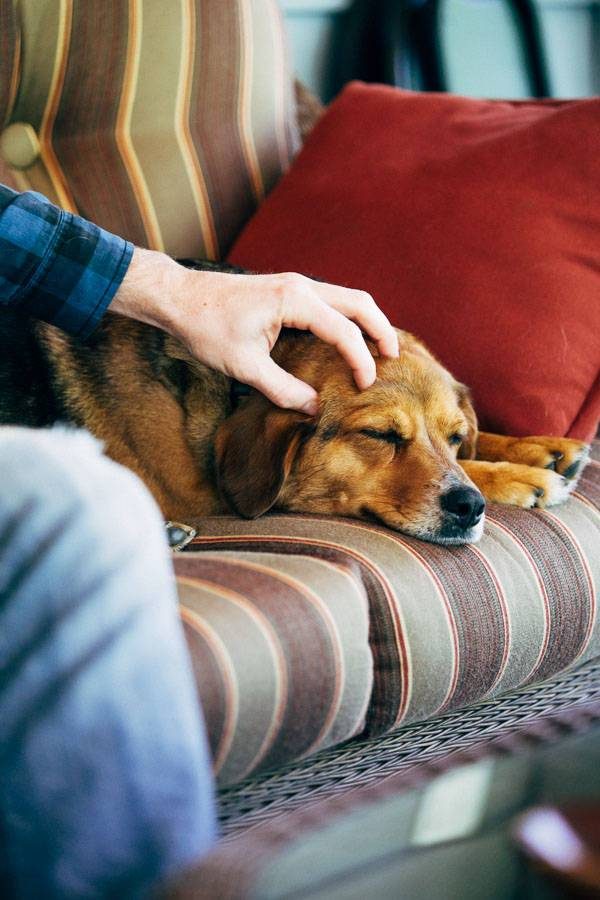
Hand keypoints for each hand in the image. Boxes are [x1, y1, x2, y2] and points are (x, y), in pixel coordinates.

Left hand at [111, 248, 398, 413]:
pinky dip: (346, 319)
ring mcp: (294, 285)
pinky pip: (328, 302)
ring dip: (365, 322)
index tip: (364, 387)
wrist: (178, 298)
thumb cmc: (206, 328)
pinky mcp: (286, 291)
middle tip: (394, 358)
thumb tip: (314, 408)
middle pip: (358, 303)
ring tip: (378, 350)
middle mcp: (301, 286)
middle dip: (380, 329)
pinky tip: (345, 340)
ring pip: (346, 298)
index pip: (343, 331)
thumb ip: (282, 388)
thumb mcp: (244, 366)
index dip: (359, 361)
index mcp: (294, 300)